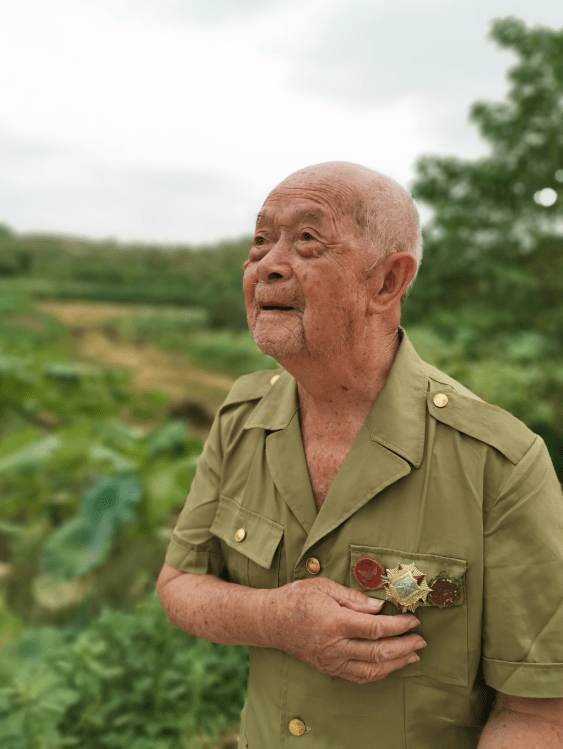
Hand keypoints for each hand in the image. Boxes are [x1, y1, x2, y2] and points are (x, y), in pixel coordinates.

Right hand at [263, 577, 425, 683]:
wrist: (272, 621)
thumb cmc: (297, 598)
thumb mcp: (325, 586)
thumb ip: (354, 598)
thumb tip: (379, 607)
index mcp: (335, 622)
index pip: (376, 629)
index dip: (399, 627)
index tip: (414, 621)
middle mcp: (335, 646)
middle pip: (378, 652)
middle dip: (404, 647)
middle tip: (420, 640)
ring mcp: (331, 661)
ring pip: (371, 670)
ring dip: (395, 664)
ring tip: (412, 656)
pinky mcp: (328, 669)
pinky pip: (358, 676)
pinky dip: (377, 673)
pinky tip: (389, 665)